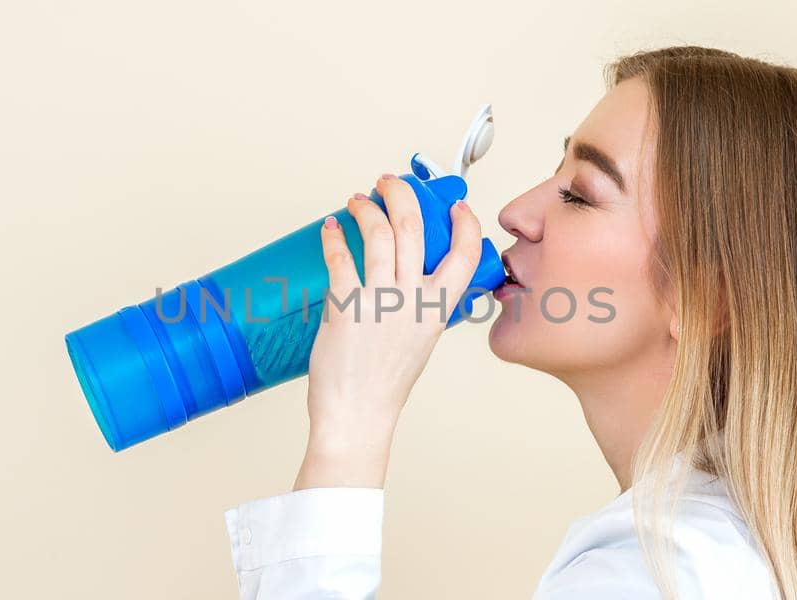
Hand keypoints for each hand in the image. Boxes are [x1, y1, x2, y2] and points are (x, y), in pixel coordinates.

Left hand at [293, 173, 484, 489]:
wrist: (359, 415)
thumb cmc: (384, 385)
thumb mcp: (419, 341)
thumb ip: (421, 308)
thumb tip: (412, 280)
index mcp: (437, 310)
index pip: (465, 255)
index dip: (464, 223)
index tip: (455, 206)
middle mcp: (412, 300)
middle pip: (414, 228)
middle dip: (402, 195)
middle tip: (390, 183)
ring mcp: (380, 301)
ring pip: (379, 235)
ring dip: (367, 208)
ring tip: (357, 200)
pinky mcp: (346, 305)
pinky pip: (342, 258)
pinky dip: (335, 237)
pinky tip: (331, 228)